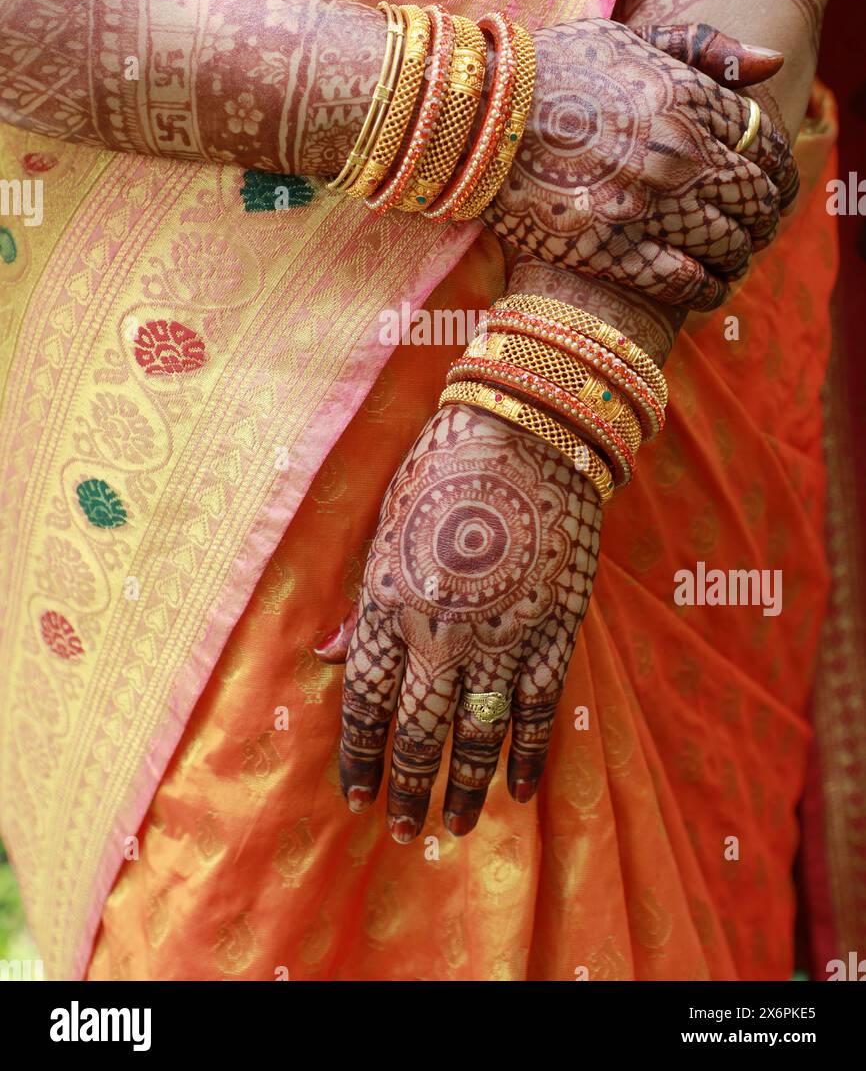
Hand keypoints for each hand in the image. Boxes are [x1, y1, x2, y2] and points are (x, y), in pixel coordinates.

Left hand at [319, 404, 600, 840]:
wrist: (530, 431)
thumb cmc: (444, 468)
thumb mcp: (386, 527)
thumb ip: (366, 600)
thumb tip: (336, 655)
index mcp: (388, 600)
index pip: (367, 701)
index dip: (360, 755)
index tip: (356, 794)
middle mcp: (441, 630)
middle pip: (419, 731)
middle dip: (408, 787)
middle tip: (402, 828)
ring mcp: (502, 634)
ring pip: (479, 735)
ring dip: (463, 787)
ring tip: (452, 827)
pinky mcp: (554, 629)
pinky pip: (538, 710)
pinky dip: (529, 755)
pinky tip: (521, 790)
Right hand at [488, 18, 796, 309]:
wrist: (476, 115)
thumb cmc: (550, 69)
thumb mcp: (629, 38)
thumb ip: (703, 47)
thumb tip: (772, 63)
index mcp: (687, 99)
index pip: (768, 146)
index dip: (778, 172)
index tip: (770, 187)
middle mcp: (677, 154)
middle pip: (756, 199)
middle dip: (762, 219)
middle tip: (752, 229)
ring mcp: (645, 206)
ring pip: (729, 244)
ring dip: (738, 257)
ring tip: (730, 261)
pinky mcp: (610, 249)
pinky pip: (684, 283)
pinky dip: (704, 291)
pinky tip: (703, 289)